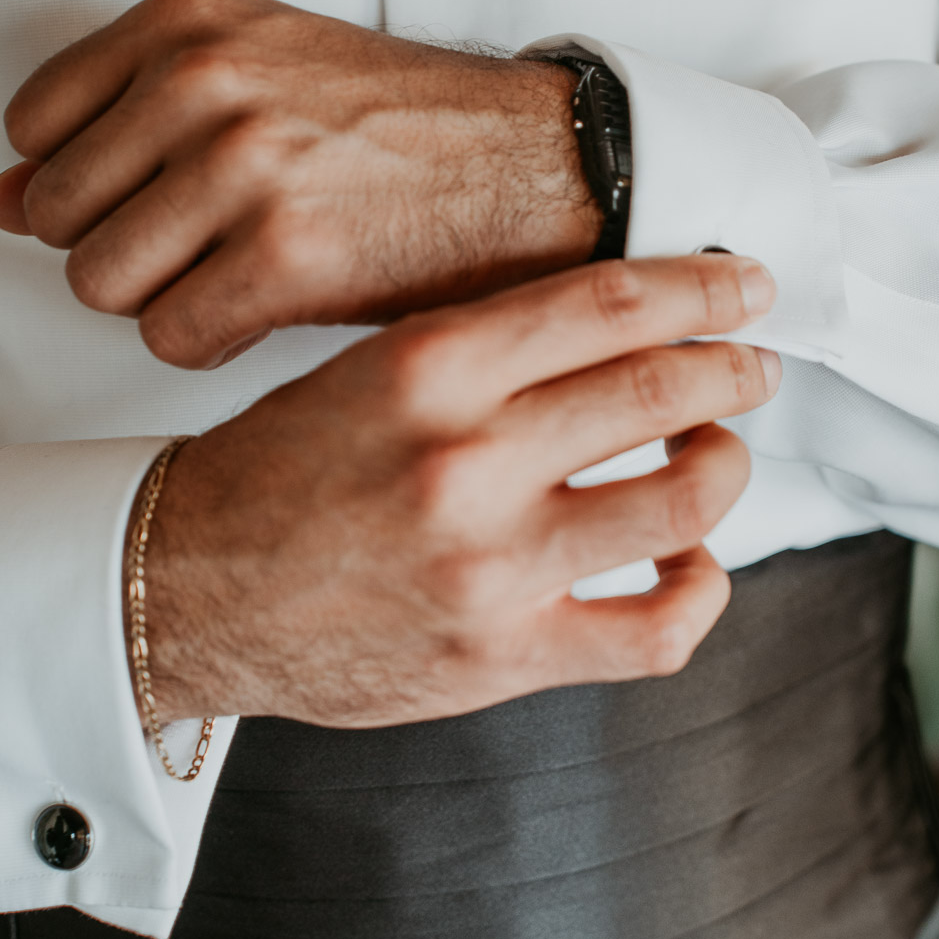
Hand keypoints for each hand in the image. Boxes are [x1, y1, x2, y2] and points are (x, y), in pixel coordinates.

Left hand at [0, 0, 599, 367]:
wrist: (536, 166)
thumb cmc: (407, 126)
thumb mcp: (262, 71)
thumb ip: (122, 120)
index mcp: (189, 22)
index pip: (34, 126)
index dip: (88, 182)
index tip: (149, 197)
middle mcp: (205, 83)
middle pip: (57, 214)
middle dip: (119, 245)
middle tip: (203, 245)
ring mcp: (243, 169)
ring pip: (101, 282)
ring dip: (160, 298)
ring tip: (234, 276)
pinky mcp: (284, 258)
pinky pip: (169, 335)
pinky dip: (207, 341)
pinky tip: (262, 311)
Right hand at [138, 253, 779, 726]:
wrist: (187, 590)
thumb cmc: (277, 477)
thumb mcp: (367, 370)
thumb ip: (488, 351)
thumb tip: (618, 327)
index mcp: (431, 367)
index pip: (609, 300)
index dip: (704, 284)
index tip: (746, 284)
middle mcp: (469, 458)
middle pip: (664, 387)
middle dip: (734, 369)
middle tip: (751, 365)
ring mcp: (493, 563)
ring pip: (683, 500)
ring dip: (726, 466)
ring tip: (716, 455)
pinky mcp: (504, 654)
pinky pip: (656, 630)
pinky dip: (701, 594)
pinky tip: (692, 569)